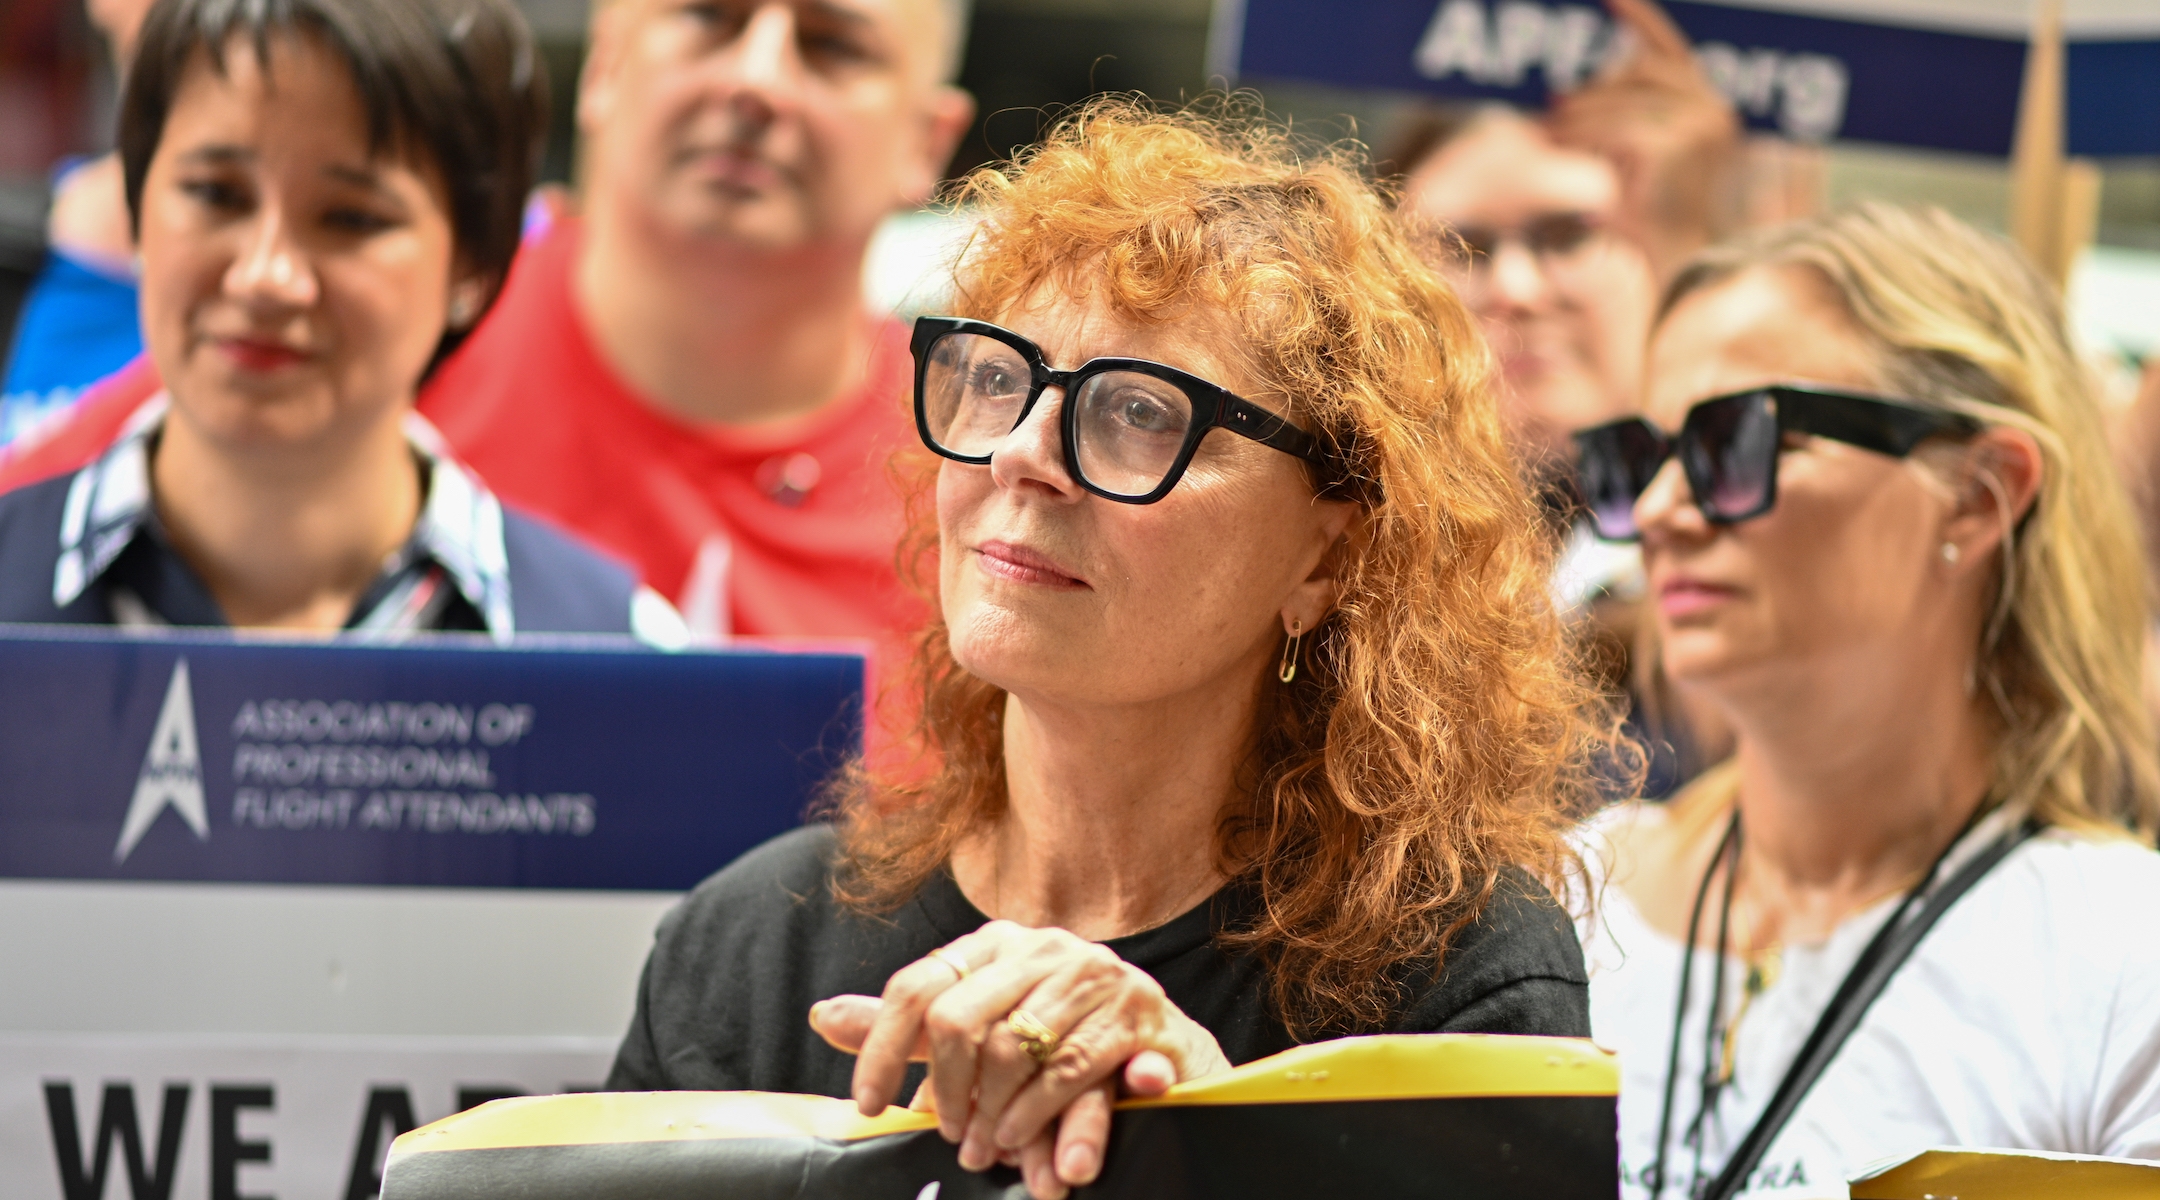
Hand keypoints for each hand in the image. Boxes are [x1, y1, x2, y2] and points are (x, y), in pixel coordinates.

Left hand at [807, 920, 1231, 1199]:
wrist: (1158, 1037)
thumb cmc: (1055, 1032)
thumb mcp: (978, 1024)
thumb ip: (909, 1025)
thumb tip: (824, 1015)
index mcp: (994, 943)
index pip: (915, 987)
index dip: (882, 1049)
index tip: (870, 1106)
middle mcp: (1041, 947)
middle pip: (959, 1020)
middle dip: (949, 1092)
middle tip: (952, 1137)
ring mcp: (1092, 975)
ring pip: (1015, 1051)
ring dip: (1001, 1117)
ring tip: (993, 1152)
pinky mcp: (1135, 1014)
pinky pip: (1074, 1071)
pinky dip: (1052, 1118)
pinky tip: (1049, 1154)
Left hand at [1547, 0, 1741, 280]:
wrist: (1666, 269)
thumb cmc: (1643, 225)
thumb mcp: (1627, 161)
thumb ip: (1617, 117)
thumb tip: (1571, 85)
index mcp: (1708, 109)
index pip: (1666, 49)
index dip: (1637, 18)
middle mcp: (1714, 111)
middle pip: (1639, 71)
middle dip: (1590, 93)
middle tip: (1550, 114)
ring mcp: (1701, 124)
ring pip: (1620, 101)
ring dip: (1579, 121)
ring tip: (1549, 141)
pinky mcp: (1676, 144)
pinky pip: (1614, 128)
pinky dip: (1584, 140)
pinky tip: (1563, 153)